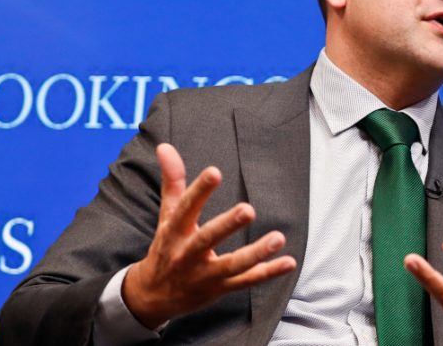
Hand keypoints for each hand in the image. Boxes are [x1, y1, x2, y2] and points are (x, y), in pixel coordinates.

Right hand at [122, 143, 296, 328]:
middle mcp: (188, 254)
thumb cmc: (166, 246)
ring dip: (256, 253)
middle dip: (228, 225)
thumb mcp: (167, 214)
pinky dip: (268, 273)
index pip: (186, 208)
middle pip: (208, 239)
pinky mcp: (220, 288)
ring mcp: (205, 274)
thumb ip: (172, 180)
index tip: (215, 172)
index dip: (199, 190)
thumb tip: (165, 145)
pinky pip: (247, 281)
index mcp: (174, 231)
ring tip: (278, 238)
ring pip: (232, 265)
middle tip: (248, 209)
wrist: (153, 297)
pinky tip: (289, 261)